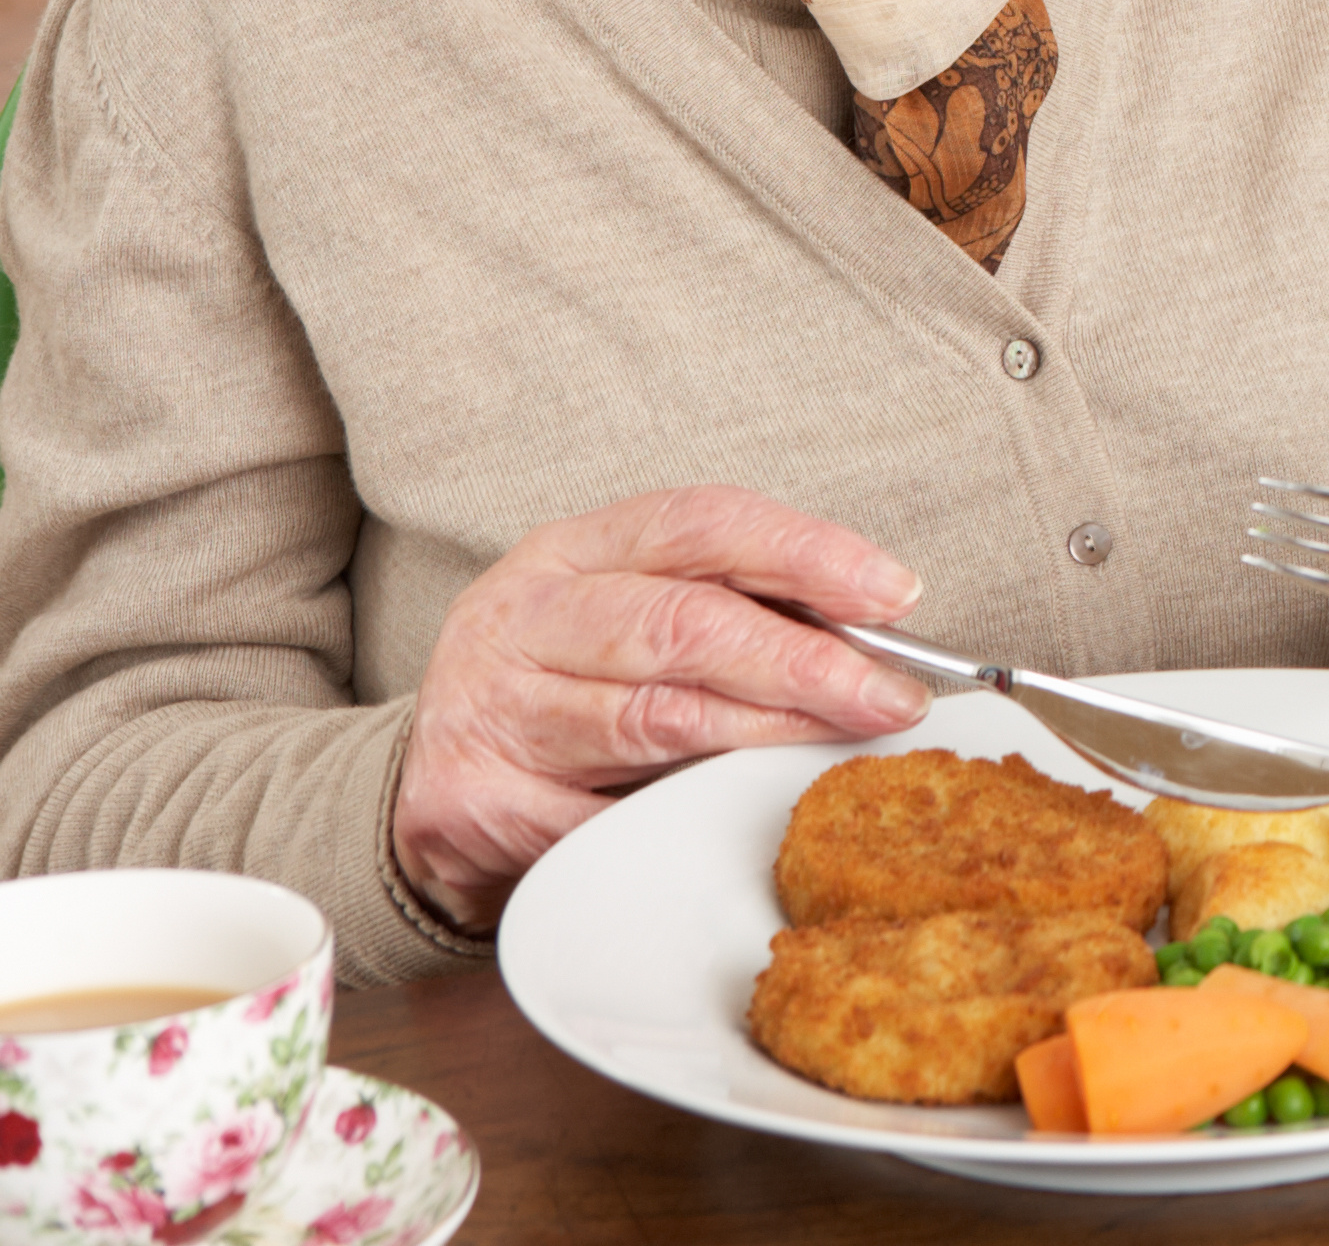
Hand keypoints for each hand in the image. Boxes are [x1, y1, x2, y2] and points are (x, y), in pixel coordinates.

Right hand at [396, 487, 928, 925]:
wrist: (425, 784)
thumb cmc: (563, 687)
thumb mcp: (628, 618)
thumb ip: (730, 612)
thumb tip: (873, 638)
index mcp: (571, 551)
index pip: (702, 523)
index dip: (807, 553)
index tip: (894, 593)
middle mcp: (521, 617)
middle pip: (683, 625)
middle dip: (803, 662)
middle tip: (887, 696)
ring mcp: (489, 707)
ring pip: (653, 718)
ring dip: (764, 735)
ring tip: (841, 744)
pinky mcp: (470, 799)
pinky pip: (603, 813)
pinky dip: (678, 814)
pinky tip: (734, 811)